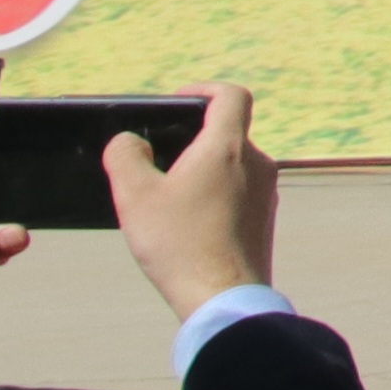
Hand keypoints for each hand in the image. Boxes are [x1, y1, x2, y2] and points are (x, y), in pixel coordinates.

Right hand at [103, 82, 274, 328]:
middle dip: (192, 139)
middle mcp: (257, 163)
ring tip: (166, 197)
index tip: (177, 101)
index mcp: (229, 147)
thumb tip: (127, 141)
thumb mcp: (136, 197)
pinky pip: (238, 193)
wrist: (222, 298)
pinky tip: (186, 223)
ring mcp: (266, 192)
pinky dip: (213, 195)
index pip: (230, 95)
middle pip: (228, 132)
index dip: (203, 91)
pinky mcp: (264, 219)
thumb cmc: (179, 244)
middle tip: (158, 160)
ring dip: (201, 171)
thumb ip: (124, 158)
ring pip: (232, 165)